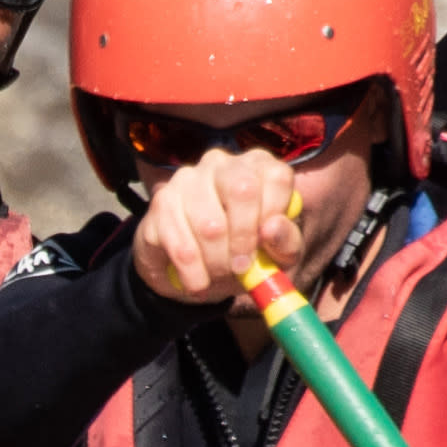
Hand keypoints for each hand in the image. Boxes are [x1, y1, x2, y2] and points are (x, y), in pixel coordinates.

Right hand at [129, 149, 308, 306]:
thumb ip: (286, 243)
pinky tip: (198, 283)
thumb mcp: (276, 255)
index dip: (275, 214)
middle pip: (243, 189)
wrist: (193, 271)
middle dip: (244, 238)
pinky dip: (194, 274)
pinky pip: (181, 245)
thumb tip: (272, 228)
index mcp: (258, 167)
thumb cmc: (242, 254)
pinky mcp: (161, 202)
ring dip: (218, 263)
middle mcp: (222, 163)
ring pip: (210, 224)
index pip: (276, 177)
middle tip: (242, 267)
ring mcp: (187, 179)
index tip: (267, 244)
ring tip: (219, 276)